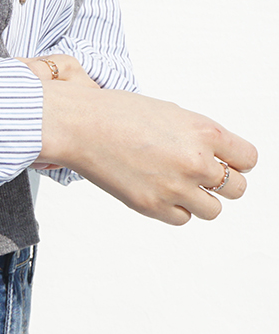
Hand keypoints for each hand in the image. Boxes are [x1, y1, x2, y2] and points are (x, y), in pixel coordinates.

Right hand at [26, 62, 257, 224]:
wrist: (84, 126)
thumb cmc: (123, 115)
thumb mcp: (175, 115)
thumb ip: (201, 137)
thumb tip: (220, 158)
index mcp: (204, 132)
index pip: (248, 159)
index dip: (239, 161)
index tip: (229, 162)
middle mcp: (195, 162)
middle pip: (237, 189)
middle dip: (225, 183)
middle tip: (207, 177)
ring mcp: (175, 188)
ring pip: (213, 210)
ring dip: (202, 200)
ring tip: (182, 185)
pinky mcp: (153, 207)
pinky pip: (183, 218)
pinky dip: (177, 209)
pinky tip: (162, 191)